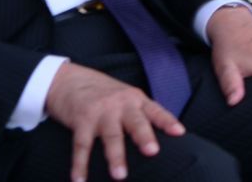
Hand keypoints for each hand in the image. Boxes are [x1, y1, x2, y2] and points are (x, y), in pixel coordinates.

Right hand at [45, 61, 186, 181]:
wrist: (71, 80)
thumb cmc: (106, 94)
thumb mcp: (128, 98)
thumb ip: (143, 113)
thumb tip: (166, 135)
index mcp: (136, 100)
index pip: (155, 111)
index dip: (167, 121)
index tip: (179, 133)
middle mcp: (121, 105)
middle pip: (135, 122)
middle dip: (144, 137)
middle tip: (152, 152)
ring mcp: (101, 112)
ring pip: (111, 136)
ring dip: (115, 157)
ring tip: (120, 176)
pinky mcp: (81, 121)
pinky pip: (81, 145)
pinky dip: (80, 165)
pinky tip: (80, 180)